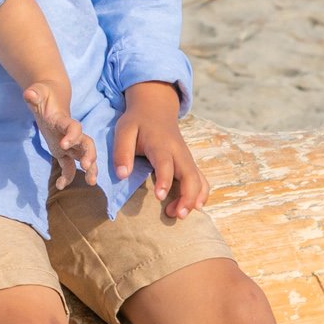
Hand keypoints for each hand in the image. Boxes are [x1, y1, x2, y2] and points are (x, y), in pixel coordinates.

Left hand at [24, 83, 97, 189]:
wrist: (52, 97)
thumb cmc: (45, 95)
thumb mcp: (38, 92)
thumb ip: (34, 94)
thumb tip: (28, 94)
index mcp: (64, 120)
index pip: (74, 127)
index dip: (72, 135)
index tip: (64, 144)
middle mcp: (71, 133)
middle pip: (87, 144)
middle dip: (89, 155)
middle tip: (86, 166)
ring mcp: (70, 143)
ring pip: (84, 156)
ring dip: (90, 168)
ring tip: (91, 182)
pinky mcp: (64, 152)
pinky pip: (69, 166)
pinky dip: (67, 177)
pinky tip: (60, 186)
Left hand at [112, 80, 205, 218]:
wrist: (156, 107)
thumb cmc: (138, 121)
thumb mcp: (124, 130)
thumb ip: (122, 151)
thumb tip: (122, 175)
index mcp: (160, 144)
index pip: (165, 163)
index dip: (164, 180)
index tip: (160, 197)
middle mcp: (178, 152)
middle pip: (190, 175)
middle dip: (187, 196)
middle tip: (177, 215)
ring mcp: (187, 157)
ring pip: (199, 179)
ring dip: (193, 198)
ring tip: (179, 215)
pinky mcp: (190, 162)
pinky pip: (201, 179)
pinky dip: (200, 194)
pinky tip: (192, 207)